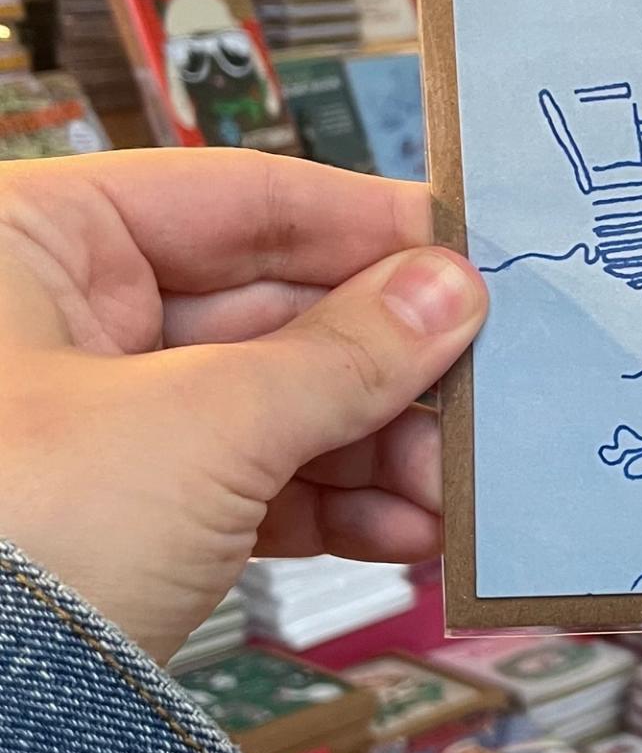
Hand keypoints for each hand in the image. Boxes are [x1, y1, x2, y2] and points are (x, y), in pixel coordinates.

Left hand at [0, 150, 487, 660]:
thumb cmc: (4, 553)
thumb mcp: (199, 430)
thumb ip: (341, 354)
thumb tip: (449, 292)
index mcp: (32, 245)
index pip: (238, 199)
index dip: (368, 227)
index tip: (469, 256)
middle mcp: (52, 321)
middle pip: (274, 309)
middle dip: (390, 369)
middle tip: (484, 395)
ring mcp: (88, 424)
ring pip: (275, 404)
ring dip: (381, 450)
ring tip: (453, 491)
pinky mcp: (118, 516)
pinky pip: (252, 484)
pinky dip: (335, 508)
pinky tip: (407, 532)